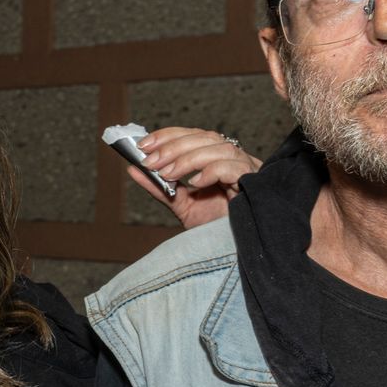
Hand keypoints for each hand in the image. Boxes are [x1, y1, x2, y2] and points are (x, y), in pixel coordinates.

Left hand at [131, 128, 260, 228]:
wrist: (233, 252)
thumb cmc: (213, 228)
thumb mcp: (181, 204)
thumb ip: (159, 187)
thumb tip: (132, 169)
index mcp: (219, 159)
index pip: (196, 135)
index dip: (169, 135)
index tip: (144, 144)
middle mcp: (235, 160)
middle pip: (206, 138)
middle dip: (174, 147)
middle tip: (150, 162)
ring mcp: (248, 170)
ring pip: (220, 148)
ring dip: (188, 158)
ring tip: (167, 175)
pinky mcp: (255, 183)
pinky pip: (234, 167)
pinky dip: (212, 171)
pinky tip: (196, 183)